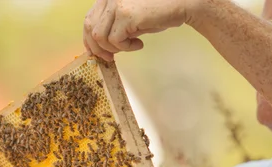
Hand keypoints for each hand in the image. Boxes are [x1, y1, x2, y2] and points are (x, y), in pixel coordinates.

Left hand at [83, 0, 199, 60]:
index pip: (89, 19)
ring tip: (130, 46)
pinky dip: (126, 48)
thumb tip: (100, 44)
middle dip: (98, 47)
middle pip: (90, 28)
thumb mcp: (131, 15)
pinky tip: (139, 44)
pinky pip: (115, 41)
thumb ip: (114, 24)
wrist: (182, 3)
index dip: (88, 38)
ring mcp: (117, 5)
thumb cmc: (159, 10)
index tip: (95, 51)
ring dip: (114, 48)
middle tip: (110, 57)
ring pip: (100, 37)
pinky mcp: (126, 15)